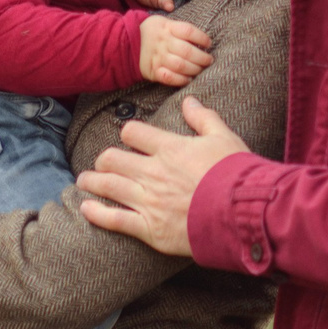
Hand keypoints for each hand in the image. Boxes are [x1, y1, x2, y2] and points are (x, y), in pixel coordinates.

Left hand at [76, 96, 249, 257]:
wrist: (243, 213)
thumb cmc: (236, 174)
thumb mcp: (223, 137)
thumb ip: (203, 118)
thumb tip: (189, 100)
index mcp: (169, 148)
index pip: (133, 132)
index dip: (128, 134)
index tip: (129, 138)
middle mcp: (153, 172)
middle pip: (112, 159)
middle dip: (103, 160)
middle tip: (101, 163)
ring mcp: (149, 201)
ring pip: (108, 186)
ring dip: (92, 181)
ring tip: (84, 180)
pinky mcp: (150, 228)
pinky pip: (114, 219)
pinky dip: (96, 213)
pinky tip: (86, 208)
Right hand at [137, 16, 213, 86]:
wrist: (125, 43)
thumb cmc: (151, 32)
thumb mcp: (163, 22)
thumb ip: (179, 29)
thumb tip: (201, 39)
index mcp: (166, 27)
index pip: (188, 31)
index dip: (202, 38)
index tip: (208, 44)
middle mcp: (163, 42)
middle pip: (187, 51)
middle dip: (202, 58)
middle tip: (209, 60)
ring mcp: (158, 57)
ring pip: (181, 65)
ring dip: (195, 69)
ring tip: (201, 69)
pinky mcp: (153, 71)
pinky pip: (169, 78)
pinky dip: (181, 80)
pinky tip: (188, 79)